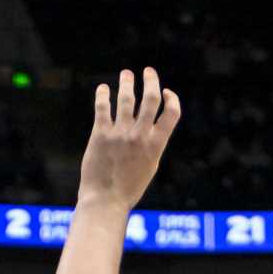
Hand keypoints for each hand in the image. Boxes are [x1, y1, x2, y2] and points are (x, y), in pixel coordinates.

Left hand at [77, 66, 180, 213]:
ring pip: (127, 98)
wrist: (105, 202)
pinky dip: (103, 95)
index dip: (172, 98)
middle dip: (151, 81)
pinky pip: (103, 107)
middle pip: (151, 98)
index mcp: (156, 145)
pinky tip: (103, 89)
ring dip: (128, 82)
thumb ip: (152, 145)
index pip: (172, 112)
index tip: (166, 92)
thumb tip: (152, 126)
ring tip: (126, 74)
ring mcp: (120, 133)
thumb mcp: (149, 168)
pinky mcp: (100, 134)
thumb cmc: (128, 189)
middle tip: (148, 72)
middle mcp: (140, 136)